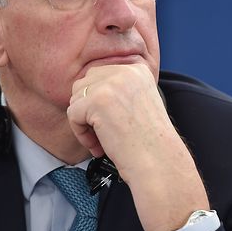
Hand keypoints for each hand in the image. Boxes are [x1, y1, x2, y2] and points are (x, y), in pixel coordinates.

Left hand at [67, 64, 209, 230]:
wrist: (158, 161)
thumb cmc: (149, 141)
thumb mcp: (140, 102)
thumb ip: (119, 89)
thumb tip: (87, 87)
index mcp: (137, 69)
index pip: (100, 75)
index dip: (99, 102)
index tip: (113, 122)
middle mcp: (125, 71)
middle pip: (85, 83)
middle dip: (87, 110)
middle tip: (103, 133)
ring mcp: (111, 84)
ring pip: (76, 98)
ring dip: (83, 122)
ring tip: (102, 140)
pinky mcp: (97, 100)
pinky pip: (73, 114)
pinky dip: (81, 134)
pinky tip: (99, 145)